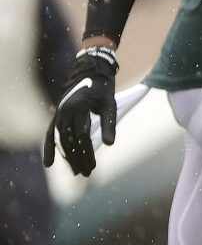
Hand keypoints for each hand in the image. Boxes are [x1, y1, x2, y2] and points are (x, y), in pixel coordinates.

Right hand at [44, 46, 118, 175]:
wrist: (90, 72)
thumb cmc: (103, 89)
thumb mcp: (109, 104)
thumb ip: (108, 124)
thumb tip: (109, 144)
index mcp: (78, 108)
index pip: (82, 136)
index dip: (87, 153)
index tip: (93, 167)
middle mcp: (64, 112)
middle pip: (70, 141)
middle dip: (78, 159)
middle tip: (86, 173)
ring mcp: (58, 114)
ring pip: (60, 141)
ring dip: (67, 157)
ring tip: (76, 171)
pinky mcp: (56, 116)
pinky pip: (50, 135)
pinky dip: (49, 149)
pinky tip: (49, 163)